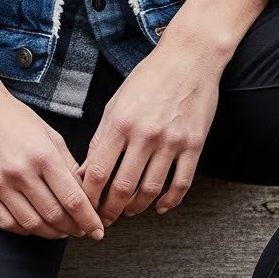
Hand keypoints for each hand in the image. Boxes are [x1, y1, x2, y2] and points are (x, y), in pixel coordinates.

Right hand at [0, 84, 105, 240]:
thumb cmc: (11, 117)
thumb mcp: (48, 133)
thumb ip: (68, 163)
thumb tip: (84, 191)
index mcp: (43, 155)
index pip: (73, 199)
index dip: (88, 220)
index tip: (96, 231)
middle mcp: (21, 172)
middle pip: (54, 215)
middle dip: (72, 228)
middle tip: (80, 230)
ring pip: (31, 224)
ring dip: (51, 233)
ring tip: (60, 231)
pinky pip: (6, 222)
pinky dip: (25, 230)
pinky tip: (34, 226)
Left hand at [75, 38, 222, 225]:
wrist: (190, 58)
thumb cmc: (149, 78)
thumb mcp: (116, 103)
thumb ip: (101, 138)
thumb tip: (87, 171)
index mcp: (120, 123)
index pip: (97, 172)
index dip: (88, 197)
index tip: (84, 208)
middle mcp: (145, 134)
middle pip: (122, 187)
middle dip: (109, 211)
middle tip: (104, 219)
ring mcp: (171, 141)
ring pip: (150, 190)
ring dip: (136, 208)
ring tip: (128, 211)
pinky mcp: (194, 145)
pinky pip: (181, 184)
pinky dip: (169, 202)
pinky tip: (159, 207)